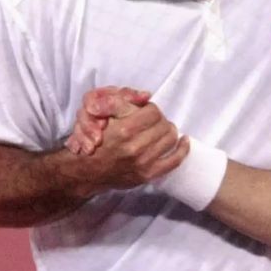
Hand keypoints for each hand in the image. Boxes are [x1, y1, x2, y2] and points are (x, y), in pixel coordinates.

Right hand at [62, 91, 189, 194]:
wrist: (87, 171)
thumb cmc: (95, 141)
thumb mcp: (99, 115)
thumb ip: (119, 101)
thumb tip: (145, 96)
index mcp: (123, 130)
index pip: (153, 111)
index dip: (150, 109)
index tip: (145, 111)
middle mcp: (135, 147)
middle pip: (164, 124)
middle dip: (160, 119)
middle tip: (153, 120)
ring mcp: (143, 163)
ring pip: (171, 138)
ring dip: (169, 131)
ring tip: (162, 129)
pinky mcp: (149, 174)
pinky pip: (175, 160)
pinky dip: (182, 149)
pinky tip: (184, 141)